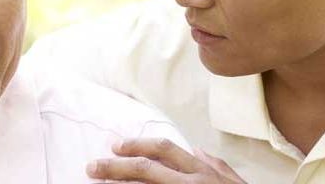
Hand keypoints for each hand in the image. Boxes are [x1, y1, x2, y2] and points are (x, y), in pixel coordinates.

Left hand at [86, 138, 245, 182]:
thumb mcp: (233, 182)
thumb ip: (215, 165)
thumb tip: (197, 150)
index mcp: (202, 171)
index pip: (164, 150)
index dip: (137, 145)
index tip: (115, 146)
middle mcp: (192, 183)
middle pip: (147, 168)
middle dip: (116, 167)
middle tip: (92, 167)